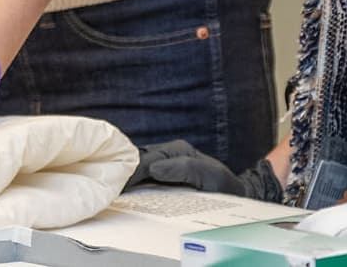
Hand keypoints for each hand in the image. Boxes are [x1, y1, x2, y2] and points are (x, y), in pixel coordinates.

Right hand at [126, 140, 284, 202]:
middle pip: (138, 162)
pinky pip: (145, 178)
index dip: (130, 172)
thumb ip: (184, 169)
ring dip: (126, 179)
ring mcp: (166, 164)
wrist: (237, 195)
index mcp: (177, 150)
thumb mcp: (211, 176)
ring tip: (111, 190)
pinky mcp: (164, 175)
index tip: (117, 184)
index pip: (146, 160)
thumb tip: (153, 169)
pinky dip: (134, 184)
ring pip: (139, 168)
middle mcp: (169, 154)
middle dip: (123, 174)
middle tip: (108, 188)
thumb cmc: (226, 186)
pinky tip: (125, 193)